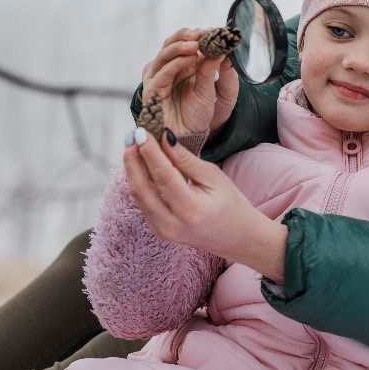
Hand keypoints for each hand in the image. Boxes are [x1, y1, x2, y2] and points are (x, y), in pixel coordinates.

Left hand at [123, 127, 286, 281]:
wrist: (236, 237)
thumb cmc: (231, 204)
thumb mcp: (214, 176)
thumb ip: (186, 160)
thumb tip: (164, 139)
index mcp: (191, 209)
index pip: (163, 176)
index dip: (150, 152)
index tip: (141, 132)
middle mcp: (171, 223)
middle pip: (142, 187)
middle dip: (134, 160)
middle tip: (132, 136)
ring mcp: (162, 230)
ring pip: (138, 195)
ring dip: (133, 170)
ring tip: (133, 147)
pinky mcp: (158, 231)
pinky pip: (142, 203)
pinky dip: (139, 182)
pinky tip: (141, 166)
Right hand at [141, 28, 239, 134]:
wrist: (191, 138)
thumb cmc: (200, 114)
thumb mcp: (214, 90)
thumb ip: (215, 70)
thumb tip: (221, 49)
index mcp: (183, 65)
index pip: (185, 42)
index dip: (197, 35)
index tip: (213, 30)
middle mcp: (168, 69)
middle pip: (170, 44)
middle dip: (185, 36)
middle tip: (201, 33)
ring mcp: (158, 79)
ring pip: (164, 55)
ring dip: (179, 47)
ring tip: (196, 45)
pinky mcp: (152, 91)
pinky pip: (162, 73)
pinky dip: (175, 64)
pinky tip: (190, 58)